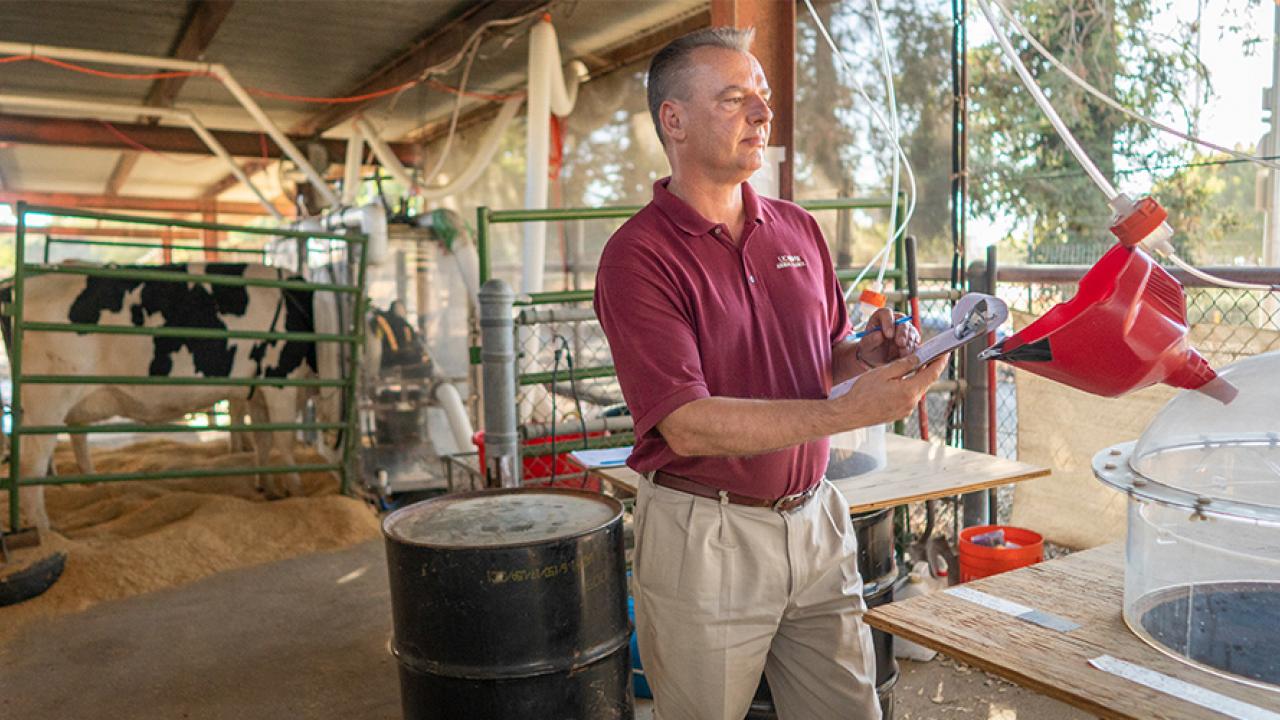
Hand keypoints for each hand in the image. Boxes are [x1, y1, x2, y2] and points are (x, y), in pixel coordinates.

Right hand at [832, 353, 949, 428]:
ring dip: (916, 378)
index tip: (945, 353)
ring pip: (917, 389)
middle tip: (929, 355)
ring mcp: (906, 410)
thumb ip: (903, 365)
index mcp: (909, 391)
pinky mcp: (899, 413)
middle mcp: (911, 403)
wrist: (850, 413)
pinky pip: (909, 397)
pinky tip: (900, 380)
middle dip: (928, 368)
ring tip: (911, 366)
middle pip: (926, 382)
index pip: (932, 374)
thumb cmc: (862, 393)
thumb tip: (917, 359)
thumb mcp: (883, 372)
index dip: (940, 362)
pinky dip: (908, 387)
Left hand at [856, 308, 920, 367]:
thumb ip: (870, 340)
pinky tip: (904, 355)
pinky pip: (916, 341)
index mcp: (881, 317)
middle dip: (902, 333)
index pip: (886, 313)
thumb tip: (879, 335)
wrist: (879, 359)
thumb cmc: (871, 349)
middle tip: (900, 344)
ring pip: (911, 332)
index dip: (888, 322)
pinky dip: (912, 349)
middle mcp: (895, 320)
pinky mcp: (913, 337)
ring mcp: (906, 328)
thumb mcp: (866, 347)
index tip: (888, 335)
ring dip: (908, 343)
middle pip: (903, 321)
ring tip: (900, 353)